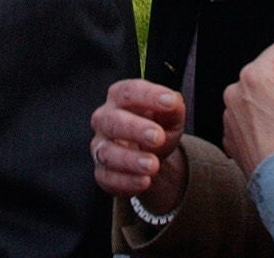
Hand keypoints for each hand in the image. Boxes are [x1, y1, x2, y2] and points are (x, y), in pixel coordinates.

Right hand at [91, 80, 187, 214]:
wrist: (151, 156)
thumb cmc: (157, 127)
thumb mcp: (170, 115)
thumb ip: (173, 106)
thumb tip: (173, 101)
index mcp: (119, 98)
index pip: (129, 91)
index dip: (148, 95)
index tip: (169, 102)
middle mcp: (104, 120)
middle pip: (113, 121)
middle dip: (135, 129)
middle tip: (157, 137)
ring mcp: (100, 147)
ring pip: (108, 153)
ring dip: (130, 160)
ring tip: (153, 165)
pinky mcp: (101, 173)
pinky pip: (108, 178)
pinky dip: (126, 181)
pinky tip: (144, 181)